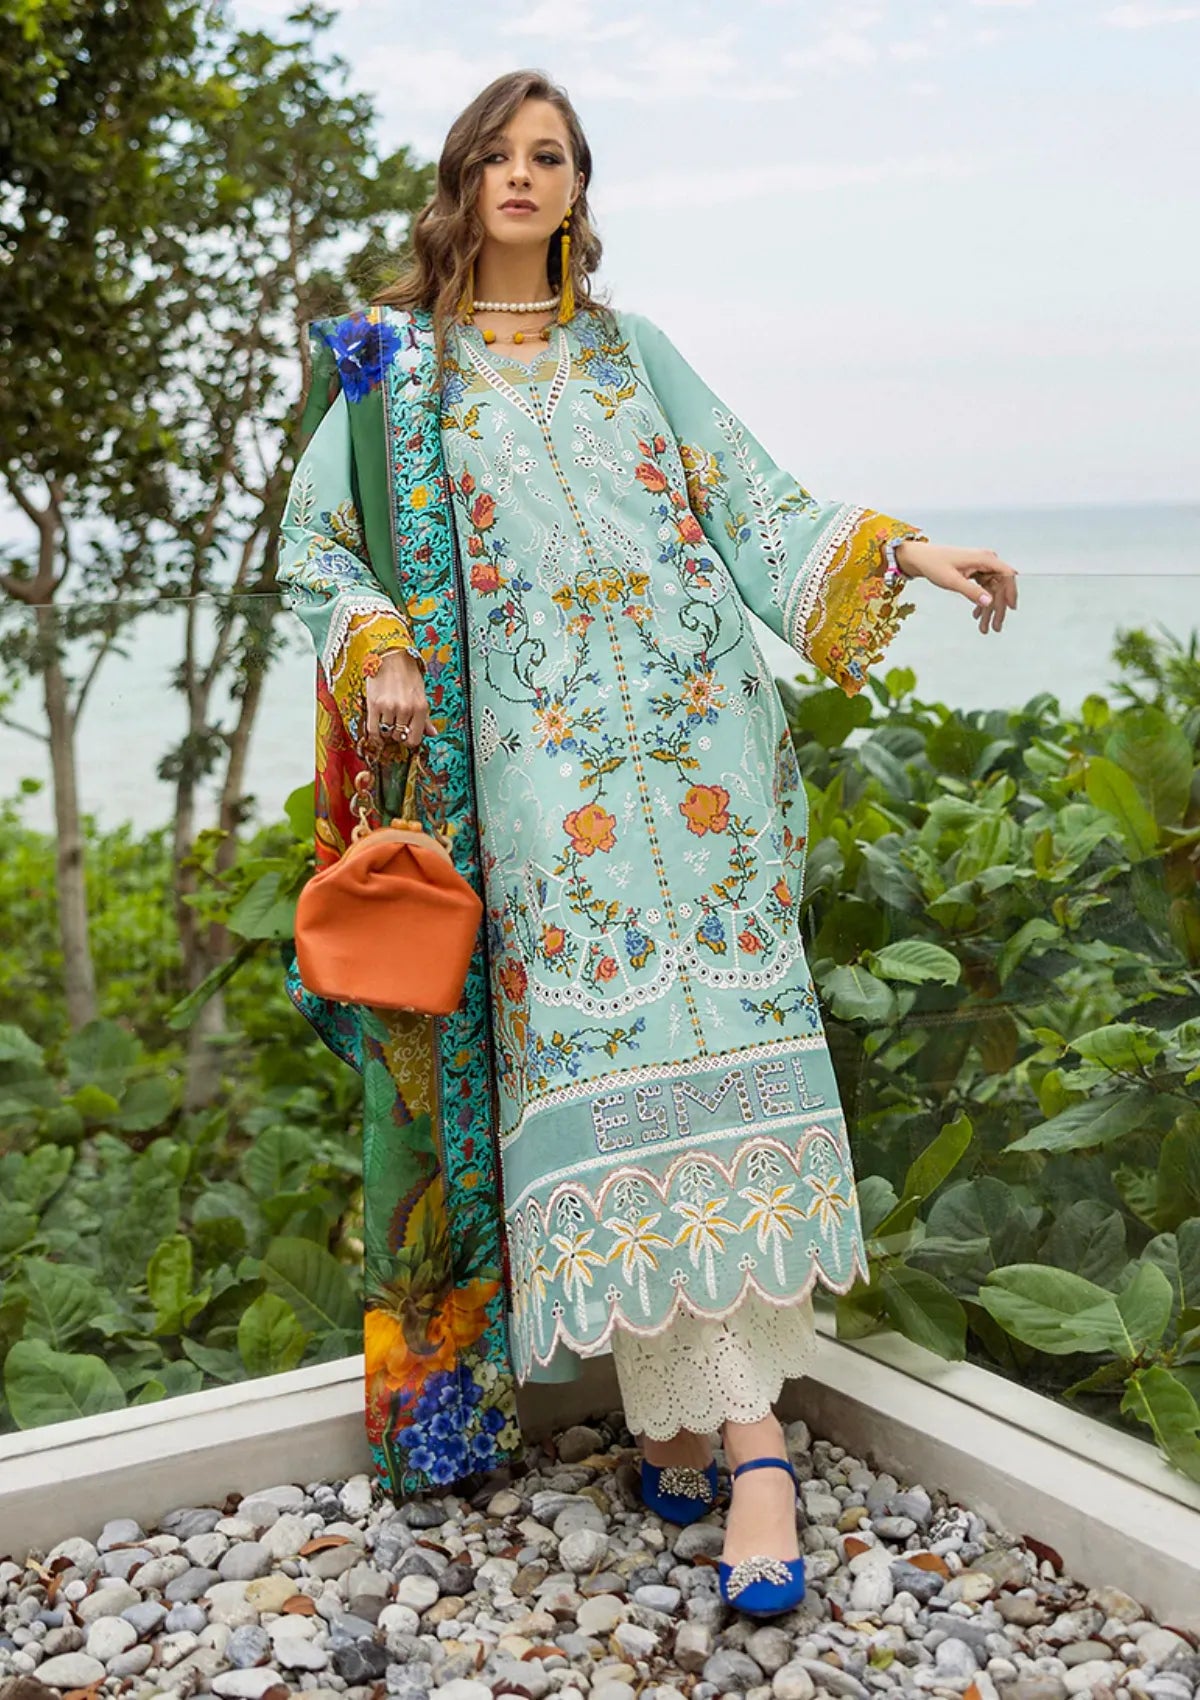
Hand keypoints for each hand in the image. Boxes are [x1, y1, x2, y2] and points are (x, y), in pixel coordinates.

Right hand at [364, 649, 429, 751]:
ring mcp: (390, 707)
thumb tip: (432, 734)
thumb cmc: (408, 675)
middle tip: (394, 725)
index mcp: (421, 708)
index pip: (414, 739)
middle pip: (399, 737)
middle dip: (396, 734)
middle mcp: (406, 709)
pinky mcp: (374, 704)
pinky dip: (374, 733)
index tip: (404, 736)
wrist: (392, 657)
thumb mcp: (421, 696)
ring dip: (385, 731)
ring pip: (385, 733)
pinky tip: (376, 729)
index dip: (408, 740)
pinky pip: (372, 729)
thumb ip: (425, 718)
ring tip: (385, 722)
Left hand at [895, 540, 1017, 634]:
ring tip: (984, 627)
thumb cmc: (934, 564)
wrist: (921, 558)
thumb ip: (971, 591)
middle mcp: (986, 561)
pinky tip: (976, 615)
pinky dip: (981, 601)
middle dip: (998, 607)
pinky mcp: (976, 571)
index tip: (1011, 608)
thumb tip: (989, 602)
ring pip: (992, 589)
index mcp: (984, 559)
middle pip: (1000, 585)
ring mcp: (981, 566)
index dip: (1011, 591)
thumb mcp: (952, 580)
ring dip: (989, 608)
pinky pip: (984, 588)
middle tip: (996, 627)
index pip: (1007, 575)